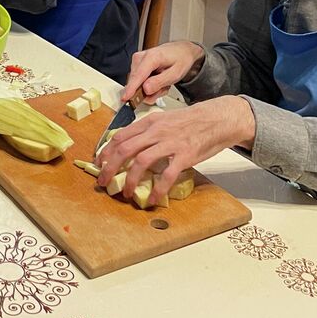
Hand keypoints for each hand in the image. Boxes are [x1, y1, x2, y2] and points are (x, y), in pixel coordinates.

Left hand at [96, 96, 254, 205]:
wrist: (217, 118)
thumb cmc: (190, 121)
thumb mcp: (164, 120)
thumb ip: (148, 131)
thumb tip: (130, 146)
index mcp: (149, 122)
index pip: (120, 136)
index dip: (106, 151)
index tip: (99, 163)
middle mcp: (156, 131)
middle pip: (125, 149)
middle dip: (110, 168)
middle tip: (103, 182)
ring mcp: (170, 143)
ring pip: (141, 162)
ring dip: (130, 180)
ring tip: (126, 193)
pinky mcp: (185, 156)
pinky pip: (167, 175)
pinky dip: (158, 190)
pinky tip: (153, 199)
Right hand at [121, 39, 204, 103]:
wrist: (181, 51)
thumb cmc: (180, 59)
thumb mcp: (175, 73)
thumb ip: (160, 82)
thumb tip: (145, 89)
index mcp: (151, 57)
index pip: (138, 76)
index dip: (131, 89)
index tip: (126, 98)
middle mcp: (140, 57)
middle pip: (137, 83)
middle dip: (150, 91)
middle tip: (164, 88)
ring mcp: (137, 61)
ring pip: (138, 84)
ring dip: (151, 89)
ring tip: (163, 83)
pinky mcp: (136, 65)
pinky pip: (139, 82)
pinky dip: (149, 86)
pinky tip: (158, 81)